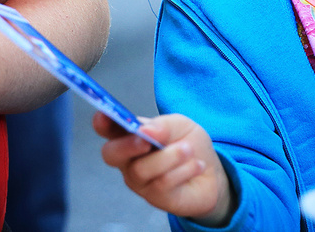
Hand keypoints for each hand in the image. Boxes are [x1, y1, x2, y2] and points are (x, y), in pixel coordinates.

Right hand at [94, 111, 234, 224]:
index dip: (103, 122)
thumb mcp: (180, 125)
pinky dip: (184, 170)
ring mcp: (140, 181)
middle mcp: (129, 160)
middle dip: (127, 145)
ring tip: (188, 150)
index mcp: (131, 136)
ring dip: (169, 156)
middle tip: (147, 140)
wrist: (212, 171)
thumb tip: (147, 130)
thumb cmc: (189, 144)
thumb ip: (162, 125)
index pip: (109, 129)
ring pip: (141, 170)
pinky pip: (162, 183)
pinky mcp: (155, 198)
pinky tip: (197, 165)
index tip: (104, 115)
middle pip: (111, 154)